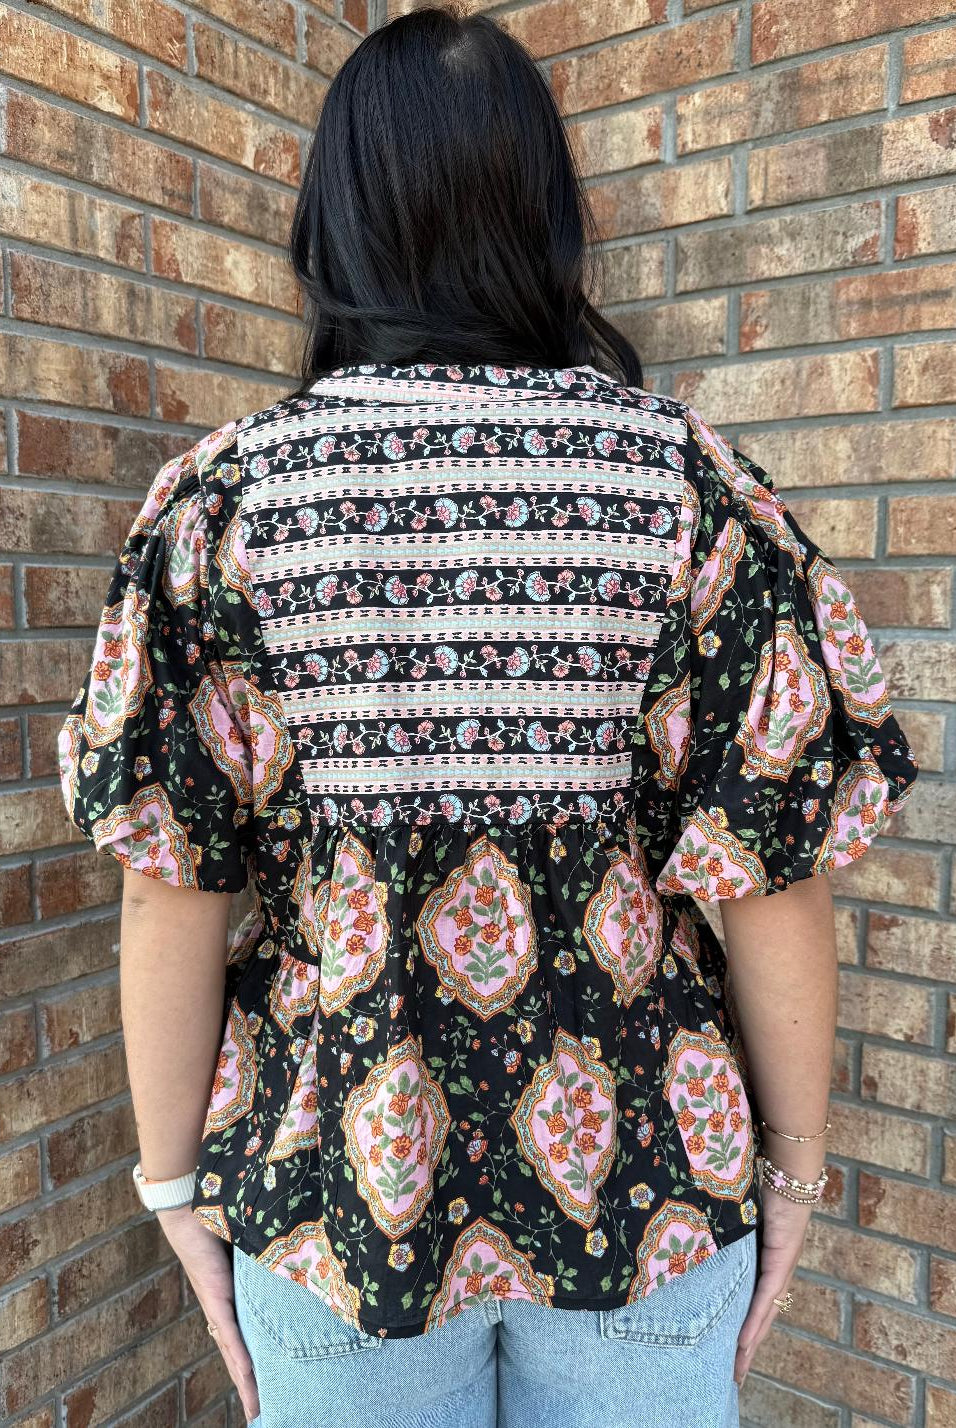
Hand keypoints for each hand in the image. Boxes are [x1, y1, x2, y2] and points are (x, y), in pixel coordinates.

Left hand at [157, 1205, 259, 1423]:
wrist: (188, 1207)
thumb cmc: (216, 1218)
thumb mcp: (249, 1244)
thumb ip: (264, 1253)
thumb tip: (291, 1250)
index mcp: (229, 1298)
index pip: (243, 1339)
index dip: (253, 1366)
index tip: (264, 1388)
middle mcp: (222, 1308)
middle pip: (238, 1356)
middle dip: (250, 1387)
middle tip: (261, 1413)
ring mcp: (217, 1305)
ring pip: (234, 1353)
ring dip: (245, 1382)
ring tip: (256, 1408)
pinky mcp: (214, 1295)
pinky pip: (230, 1331)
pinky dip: (240, 1355)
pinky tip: (248, 1375)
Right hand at [734, 1191, 812, 1386]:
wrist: (789, 1173)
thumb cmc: (762, 1187)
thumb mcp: (738, 1218)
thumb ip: (725, 1233)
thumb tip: (696, 1236)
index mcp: (768, 1264)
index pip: (756, 1306)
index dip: (745, 1332)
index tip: (732, 1355)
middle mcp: (778, 1272)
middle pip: (762, 1320)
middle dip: (747, 1350)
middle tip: (732, 1377)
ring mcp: (782, 1269)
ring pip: (764, 1316)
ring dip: (750, 1344)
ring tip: (736, 1369)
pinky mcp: (782, 1260)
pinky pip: (766, 1297)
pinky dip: (755, 1321)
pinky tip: (744, 1341)